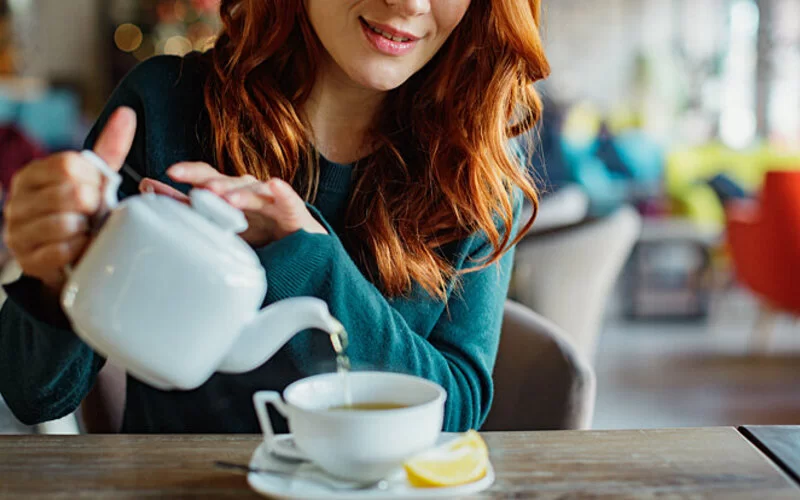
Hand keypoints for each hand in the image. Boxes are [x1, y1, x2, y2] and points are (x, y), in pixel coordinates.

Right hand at [2, 107, 136, 293]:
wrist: (67, 256)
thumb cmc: (81, 212)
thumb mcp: (93, 179)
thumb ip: (109, 148)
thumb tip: (127, 113)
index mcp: (32, 175)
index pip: (69, 165)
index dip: (93, 179)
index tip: (96, 190)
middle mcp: (17, 200)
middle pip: (73, 193)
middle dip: (94, 206)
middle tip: (94, 214)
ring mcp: (18, 231)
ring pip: (67, 223)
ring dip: (87, 229)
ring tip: (86, 230)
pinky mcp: (28, 259)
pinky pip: (63, 251)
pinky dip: (80, 250)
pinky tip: (80, 247)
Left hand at [139, 162, 326, 246]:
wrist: (300, 246)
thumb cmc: (256, 231)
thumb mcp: (220, 223)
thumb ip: (187, 207)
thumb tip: (146, 186)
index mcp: (228, 191)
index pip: (206, 176)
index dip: (189, 173)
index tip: (167, 174)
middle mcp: (248, 189)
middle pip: (228, 180)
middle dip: (211, 181)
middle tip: (196, 186)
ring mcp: (271, 199)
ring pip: (254, 190)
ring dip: (240, 192)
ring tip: (227, 198)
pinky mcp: (293, 211)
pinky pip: (289, 200)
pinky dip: (283, 191)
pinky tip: (275, 184)